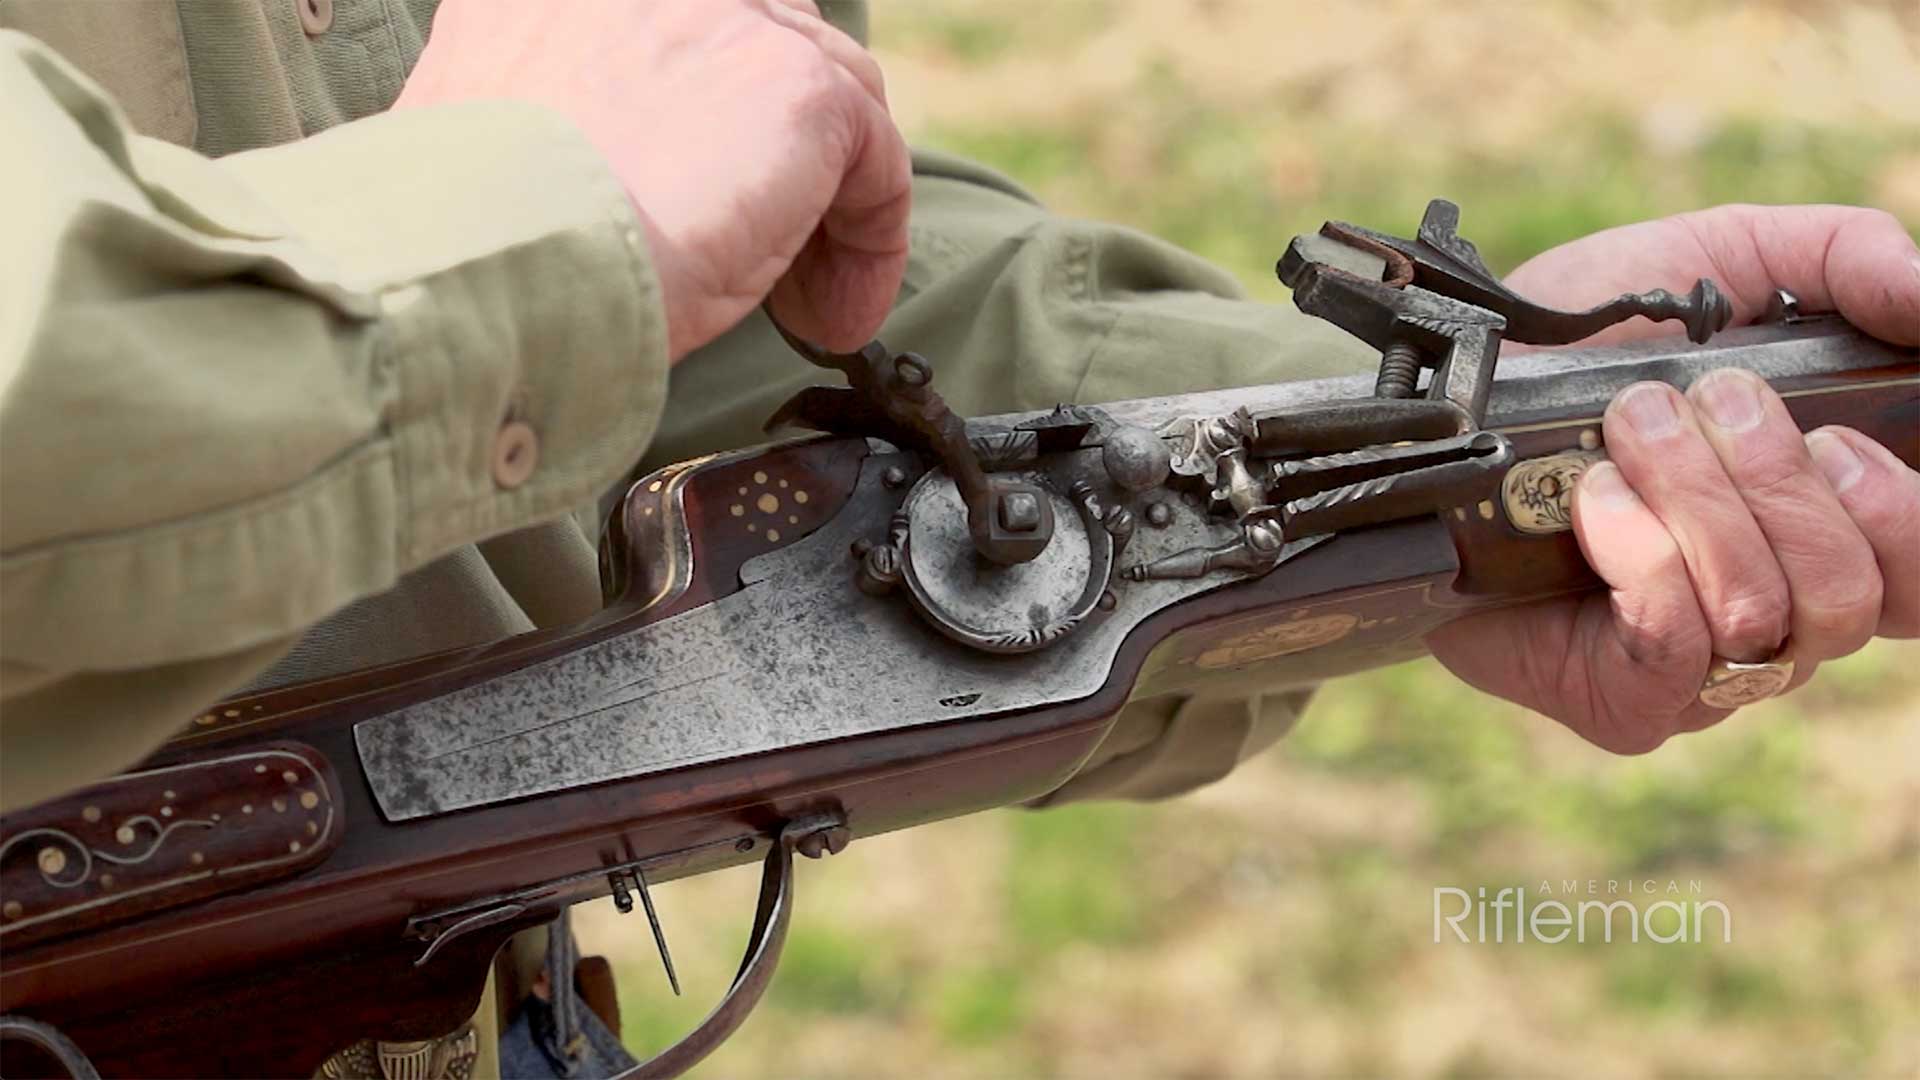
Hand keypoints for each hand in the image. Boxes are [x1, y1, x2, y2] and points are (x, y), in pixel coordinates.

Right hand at [395, 0, 910, 359]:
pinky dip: (869, 249)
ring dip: (828, 211)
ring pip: (829, 104)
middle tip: (767, 260)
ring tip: (806, 308)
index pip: (681, 33)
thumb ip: (553, 129)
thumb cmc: (468, 249)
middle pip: (766, 50)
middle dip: (781, 155)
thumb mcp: (486, 155)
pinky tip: (831, 320)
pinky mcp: (801, 89)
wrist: (489, 268)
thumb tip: (609, 180)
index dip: (711, 118)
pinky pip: (876, 164)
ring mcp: (729, 19)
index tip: (701, 201)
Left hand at [1429, 205, 1919, 752]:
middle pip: (1852, 595)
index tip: (1843, 440)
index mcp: (1825, 530)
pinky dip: (1642, 556)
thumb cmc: (1587, 344)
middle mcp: (1780, 614)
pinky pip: (1672, 648)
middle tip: (1707, 401)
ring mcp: (1704, 673)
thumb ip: (1841, 260)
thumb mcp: (1717, 267)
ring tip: (1634, 427)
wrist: (1444, 404)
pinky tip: (1596, 498)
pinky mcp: (1622, 700)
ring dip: (1700, 500)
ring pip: (1765, 614)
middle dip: (1777, 482)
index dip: (1905, 520)